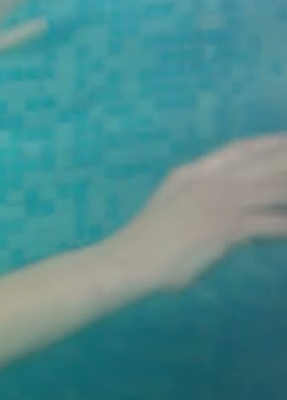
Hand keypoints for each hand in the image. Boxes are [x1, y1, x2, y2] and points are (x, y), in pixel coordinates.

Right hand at [104, 134, 286, 293]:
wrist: (128, 259)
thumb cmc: (146, 239)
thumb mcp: (171, 202)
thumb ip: (198, 194)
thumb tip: (225, 198)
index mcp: (192, 172)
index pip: (238, 149)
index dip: (268, 143)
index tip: (286, 140)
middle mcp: (209, 181)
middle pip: (263, 163)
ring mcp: (218, 203)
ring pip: (274, 188)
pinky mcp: (226, 228)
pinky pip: (271, 224)